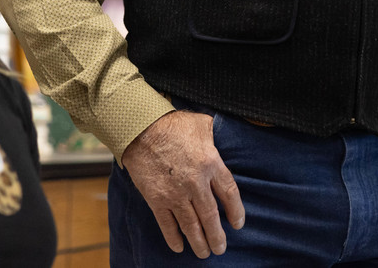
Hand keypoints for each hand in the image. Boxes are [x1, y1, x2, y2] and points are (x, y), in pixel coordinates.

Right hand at [121, 111, 244, 257]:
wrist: (141, 128)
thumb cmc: (172, 124)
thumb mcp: (202, 124)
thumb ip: (214, 136)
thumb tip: (223, 137)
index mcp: (211, 163)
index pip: (229, 193)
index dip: (236, 211)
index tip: (237, 224)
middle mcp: (196, 183)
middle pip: (211, 216)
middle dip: (217, 236)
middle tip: (220, 248)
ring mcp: (176, 193)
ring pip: (191, 225)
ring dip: (199, 242)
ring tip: (204, 253)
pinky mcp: (157, 199)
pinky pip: (167, 224)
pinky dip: (173, 238)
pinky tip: (179, 247)